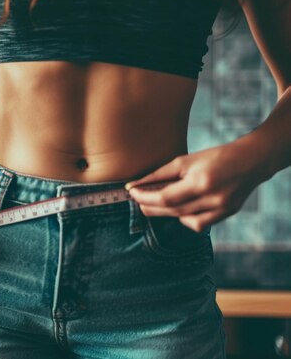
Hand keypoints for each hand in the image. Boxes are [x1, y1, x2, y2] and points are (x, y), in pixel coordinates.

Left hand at [124, 143, 269, 231]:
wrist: (251, 161)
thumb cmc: (215, 157)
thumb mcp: (186, 161)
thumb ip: (160, 174)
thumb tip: (135, 185)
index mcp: (201, 181)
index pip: (165, 197)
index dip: (145, 197)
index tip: (131, 193)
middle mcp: (212, 198)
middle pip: (172, 210)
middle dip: (150, 206)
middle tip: (137, 200)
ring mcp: (221, 209)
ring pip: (183, 219)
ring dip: (164, 213)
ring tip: (154, 203)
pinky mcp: (226, 214)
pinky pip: (198, 224)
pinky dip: (184, 218)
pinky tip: (179, 209)